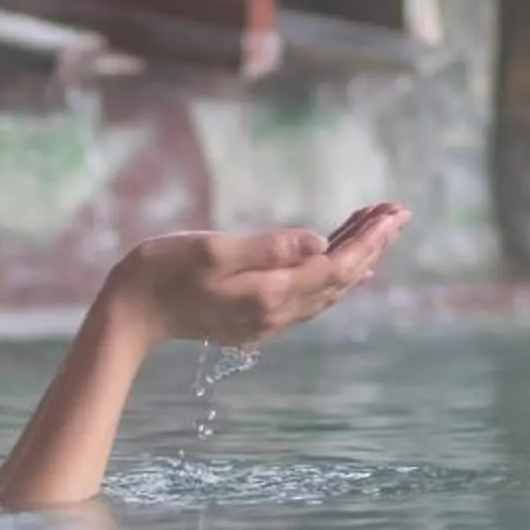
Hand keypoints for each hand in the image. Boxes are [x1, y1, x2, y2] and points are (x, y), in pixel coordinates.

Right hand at [105, 202, 410, 348]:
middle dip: (373, 243)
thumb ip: (268, 247)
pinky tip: (343, 256)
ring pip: (328, 286)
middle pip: (341, 278)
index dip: (371, 239)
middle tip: (399, 211)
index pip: (337, 267)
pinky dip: (333, 269)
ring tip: (378, 222)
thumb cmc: (162, 271)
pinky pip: (310, 291)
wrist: (130, 313)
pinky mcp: (256, 315)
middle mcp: (276, 313)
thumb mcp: (213, 250)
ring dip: (356, 254)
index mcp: (270, 295)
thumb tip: (318, 241)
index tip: (395, 212)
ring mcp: (267, 318)